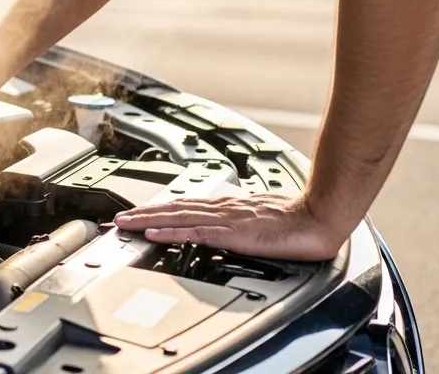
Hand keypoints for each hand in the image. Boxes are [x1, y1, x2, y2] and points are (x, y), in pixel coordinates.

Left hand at [112, 194, 347, 261]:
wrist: (321, 216)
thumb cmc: (298, 219)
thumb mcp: (261, 220)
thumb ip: (241, 223)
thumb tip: (228, 229)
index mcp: (229, 206)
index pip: (185, 206)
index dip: (159, 210)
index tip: (137, 214)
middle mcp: (223, 208)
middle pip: (174, 209)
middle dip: (143, 213)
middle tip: (118, 219)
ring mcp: (227, 219)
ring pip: (178, 217)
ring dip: (148, 220)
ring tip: (125, 223)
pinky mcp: (234, 232)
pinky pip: (196, 232)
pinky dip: (171, 231)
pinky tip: (154, 233)